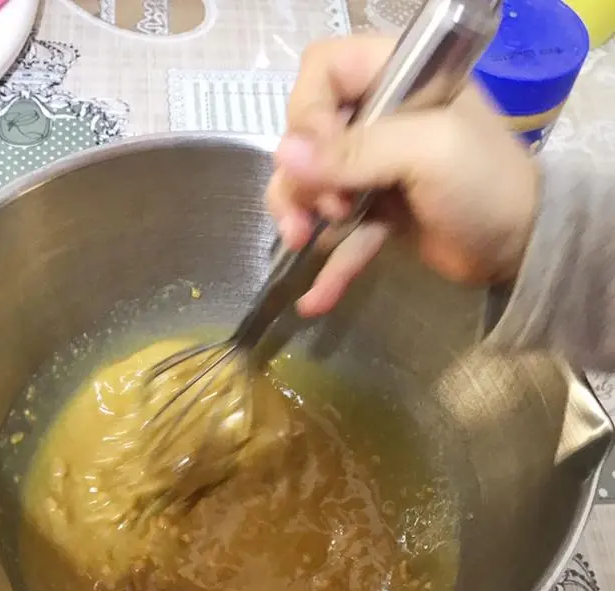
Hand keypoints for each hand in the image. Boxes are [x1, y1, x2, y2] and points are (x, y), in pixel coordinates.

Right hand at [267, 35, 539, 316]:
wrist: (523, 248)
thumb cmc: (486, 186)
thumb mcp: (428, 153)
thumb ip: (356, 151)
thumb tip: (283, 156)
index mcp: (397, 79)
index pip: (324, 73)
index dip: (309, 113)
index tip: (321, 159)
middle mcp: (380, 117)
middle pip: (307, 134)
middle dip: (303, 176)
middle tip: (325, 211)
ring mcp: (377, 168)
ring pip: (313, 186)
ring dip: (300, 216)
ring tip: (301, 243)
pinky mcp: (378, 213)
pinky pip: (339, 235)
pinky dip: (328, 267)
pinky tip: (314, 300)